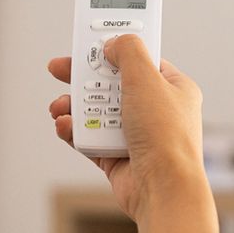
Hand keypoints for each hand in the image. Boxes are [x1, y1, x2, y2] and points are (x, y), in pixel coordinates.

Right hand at [47, 34, 206, 219]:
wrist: (162, 188)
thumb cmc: (165, 136)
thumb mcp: (146, 78)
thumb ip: (128, 51)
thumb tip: (113, 44)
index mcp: (173, 88)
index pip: (141, 60)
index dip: (114, 50)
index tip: (91, 44)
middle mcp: (157, 111)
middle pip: (112, 84)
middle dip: (83, 78)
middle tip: (59, 69)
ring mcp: (138, 135)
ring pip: (97, 112)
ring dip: (75, 106)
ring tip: (61, 106)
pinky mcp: (119, 157)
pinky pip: (90, 138)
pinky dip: (76, 131)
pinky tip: (65, 126)